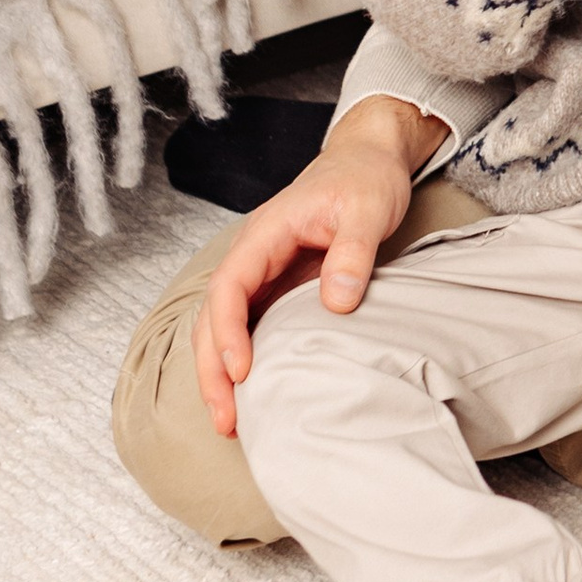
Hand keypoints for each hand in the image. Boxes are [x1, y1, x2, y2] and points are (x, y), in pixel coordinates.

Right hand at [192, 97, 431, 438]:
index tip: (240, 370)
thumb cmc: (365, 178)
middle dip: (212, 368)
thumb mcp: (369, 208)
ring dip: (220, 372)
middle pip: (214, 315)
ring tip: (230, 421)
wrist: (369, 160)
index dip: (228, 331)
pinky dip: (243, 359)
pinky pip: (250, 325)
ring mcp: (263, 273)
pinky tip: (252, 393)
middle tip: (226, 418)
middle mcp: (254, 255)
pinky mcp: (278, 286)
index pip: (230, 285)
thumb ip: (353, 252)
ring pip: (224, 325)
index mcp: (266, 233)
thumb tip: (337, 302)